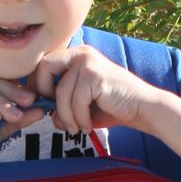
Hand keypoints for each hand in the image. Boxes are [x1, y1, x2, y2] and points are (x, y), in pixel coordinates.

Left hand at [32, 46, 162, 135]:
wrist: (142, 108)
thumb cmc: (112, 108)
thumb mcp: (82, 108)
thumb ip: (63, 108)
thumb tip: (48, 115)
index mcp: (76, 56)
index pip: (43, 64)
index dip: (38, 85)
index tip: (46, 106)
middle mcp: (80, 53)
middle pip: (44, 68)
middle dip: (44, 94)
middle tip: (55, 115)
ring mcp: (88, 62)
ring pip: (60, 92)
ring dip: (66, 117)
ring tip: (77, 129)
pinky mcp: (95, 75)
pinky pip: (75, 101)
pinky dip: (79, 118)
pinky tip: (88, 126)